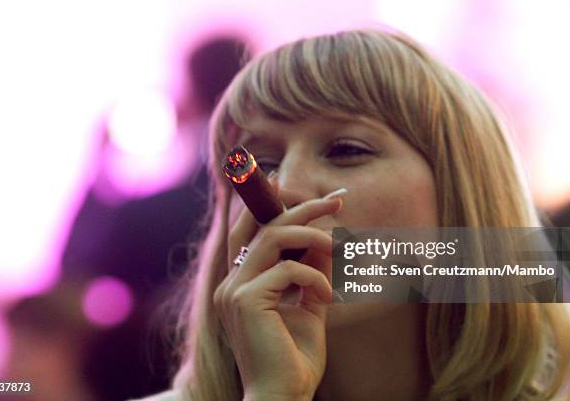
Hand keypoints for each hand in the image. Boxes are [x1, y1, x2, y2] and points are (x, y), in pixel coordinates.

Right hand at [213, 184, 341, 400]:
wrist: (284, 396)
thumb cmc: (295, 358)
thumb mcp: (309, 305)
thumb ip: (313, 272)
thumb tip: (326, 239)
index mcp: (239, 283)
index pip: (249, 231)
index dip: (270, 205)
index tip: (296, 189)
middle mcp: (230, 282)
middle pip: (262, 225)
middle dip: (300, 207)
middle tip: (337, 200)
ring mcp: (233, 290)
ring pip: (273, 237)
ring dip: (312, 235)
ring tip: (339, 245)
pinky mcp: (245, 300)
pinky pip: (287, 270)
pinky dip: (315, 277)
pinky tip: (328, 295)